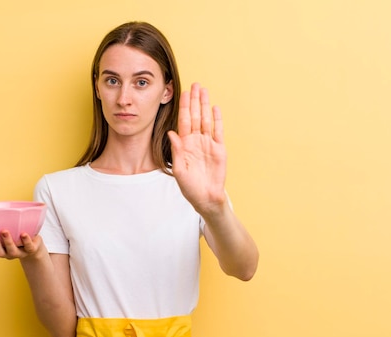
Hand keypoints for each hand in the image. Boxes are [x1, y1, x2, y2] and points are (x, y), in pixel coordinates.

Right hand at [0, 228, 42, 259]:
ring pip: (12, 251)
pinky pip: (28, 247)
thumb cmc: (14, 238)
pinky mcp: (31, 249)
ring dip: (7, 241)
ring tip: (4, 231)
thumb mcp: (1, 236)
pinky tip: (23, 234)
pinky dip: (26, 241)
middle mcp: (7, 254)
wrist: (33, 247)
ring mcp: (20, 253)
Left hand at [168, 83, 227, 214]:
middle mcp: (196, 141)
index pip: (184, 122)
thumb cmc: (190, 187)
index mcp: (184, 145)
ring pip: (206, 120)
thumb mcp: (179, 169)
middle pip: (195, 116)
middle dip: (194, 101)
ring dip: (205, 105)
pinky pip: (218, 131)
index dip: (184, 107)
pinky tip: (215, 108)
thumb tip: (171, 133)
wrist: (206, 198)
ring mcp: (208, 144)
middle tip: (195, 85)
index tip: (183, 93)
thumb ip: (177, 150)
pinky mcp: (220, 149)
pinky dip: (217, 119)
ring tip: (204, 91)